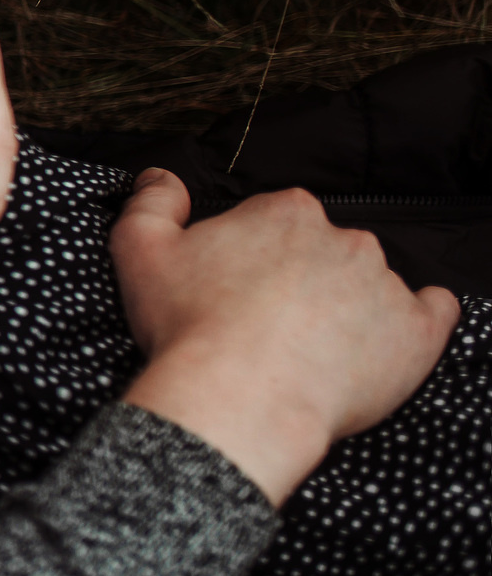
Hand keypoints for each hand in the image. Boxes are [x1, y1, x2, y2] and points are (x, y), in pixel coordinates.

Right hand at [112, 170, 458, 504]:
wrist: (238, 399)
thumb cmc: (189, 326)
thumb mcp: (141, 252)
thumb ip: (152, 203)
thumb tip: (160, 177)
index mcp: (285, 212)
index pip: (279, 220)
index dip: (256, 253)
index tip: (240, 286)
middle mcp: (344, 237)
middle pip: (327, 250)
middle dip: (303, 278)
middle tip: (269, 322)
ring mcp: (385, 283)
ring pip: (372, 282)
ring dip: (349, 304)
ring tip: (311, 348)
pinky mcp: (417, 331)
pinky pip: (435, 311)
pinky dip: (418, 318)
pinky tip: (389, 336)